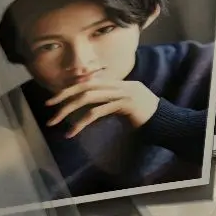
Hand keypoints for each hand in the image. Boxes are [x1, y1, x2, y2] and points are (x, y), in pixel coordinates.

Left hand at [45, 79, 159, 137]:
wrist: (166, 121)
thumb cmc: (145, 118)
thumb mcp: (124, 109)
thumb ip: (109, 105)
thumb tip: (90, 111)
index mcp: (118, 84)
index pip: (88, 83)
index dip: (69, 90)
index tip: (53, 100)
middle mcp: (119, 85)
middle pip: (85, 87)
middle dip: (64, 97)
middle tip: (49, 109)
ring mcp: (122, 93)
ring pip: (88, 98)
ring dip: (68, 111)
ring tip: (55, 122)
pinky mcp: (124, 104)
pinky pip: (97, 112)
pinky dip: (82, 122)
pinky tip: (72, 132)